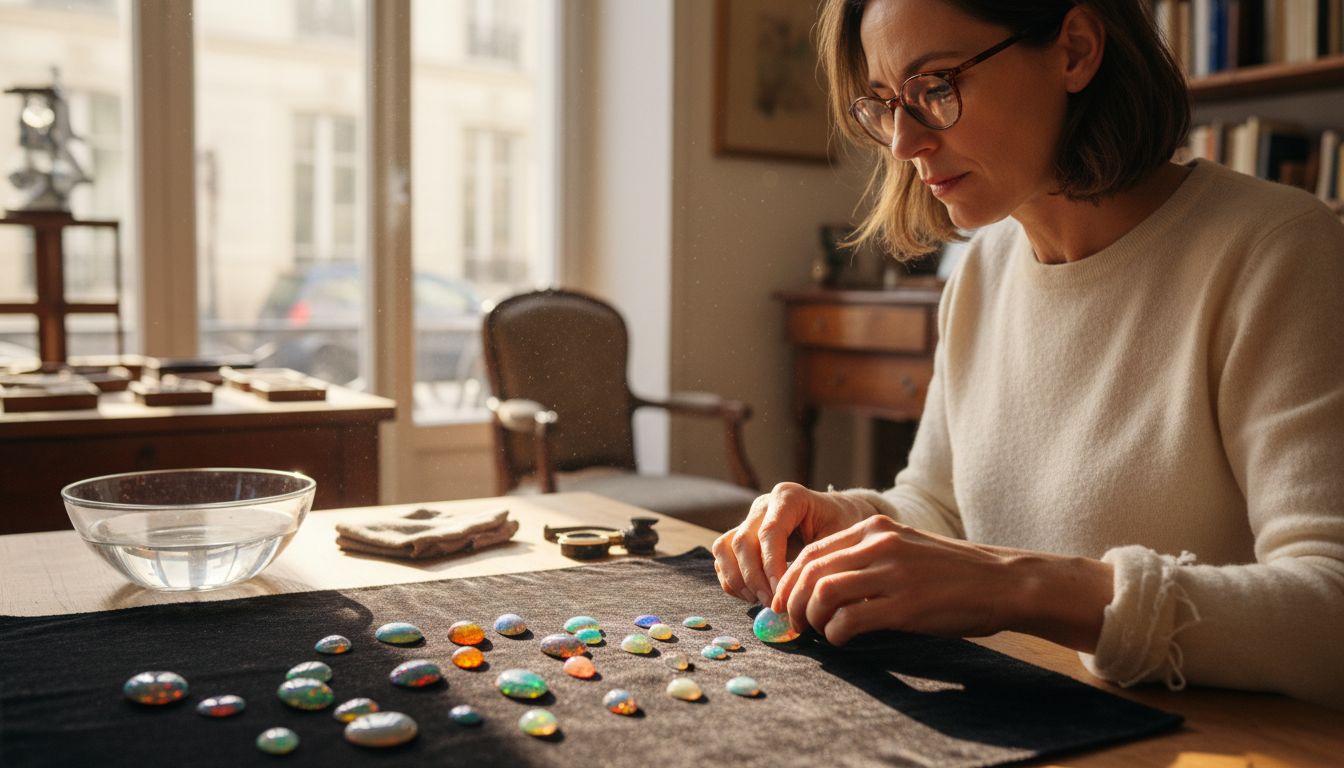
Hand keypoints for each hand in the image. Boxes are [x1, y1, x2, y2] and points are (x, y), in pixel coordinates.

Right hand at [711, 482, 871, 605]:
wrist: (839, 516)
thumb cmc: (843, 527)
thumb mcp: (842, 538)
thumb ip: (821, 561)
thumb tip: (800, 596)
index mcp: (789, 497)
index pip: (769, 533)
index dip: (771, 566)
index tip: (781, 594)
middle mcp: (764, 504)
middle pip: (742, 541)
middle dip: (754, 578)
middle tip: (772, 604)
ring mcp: (749, 518)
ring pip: (724, 547)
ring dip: (737, 579)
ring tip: (759, 600)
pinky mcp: (741, 535)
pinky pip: (723, 557)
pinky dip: (731, 580)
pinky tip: (752, 596)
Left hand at [771, 515, 1114, 650]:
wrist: (1003, 582)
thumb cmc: (953, 573)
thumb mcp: (905, 548)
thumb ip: (867, 559)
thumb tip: (822, 589)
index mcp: (875, 529)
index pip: (812, 552)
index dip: (790, 581)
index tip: (783, 603)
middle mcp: (878, 544)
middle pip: (810, 572)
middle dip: (792, 602)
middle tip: (793, 625)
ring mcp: (891, 573)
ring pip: (823, 594)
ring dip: (812, 619)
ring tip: (818, 634)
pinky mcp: (904, 605)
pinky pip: (849, 620)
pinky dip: (835, 634)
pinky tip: (842, 641)